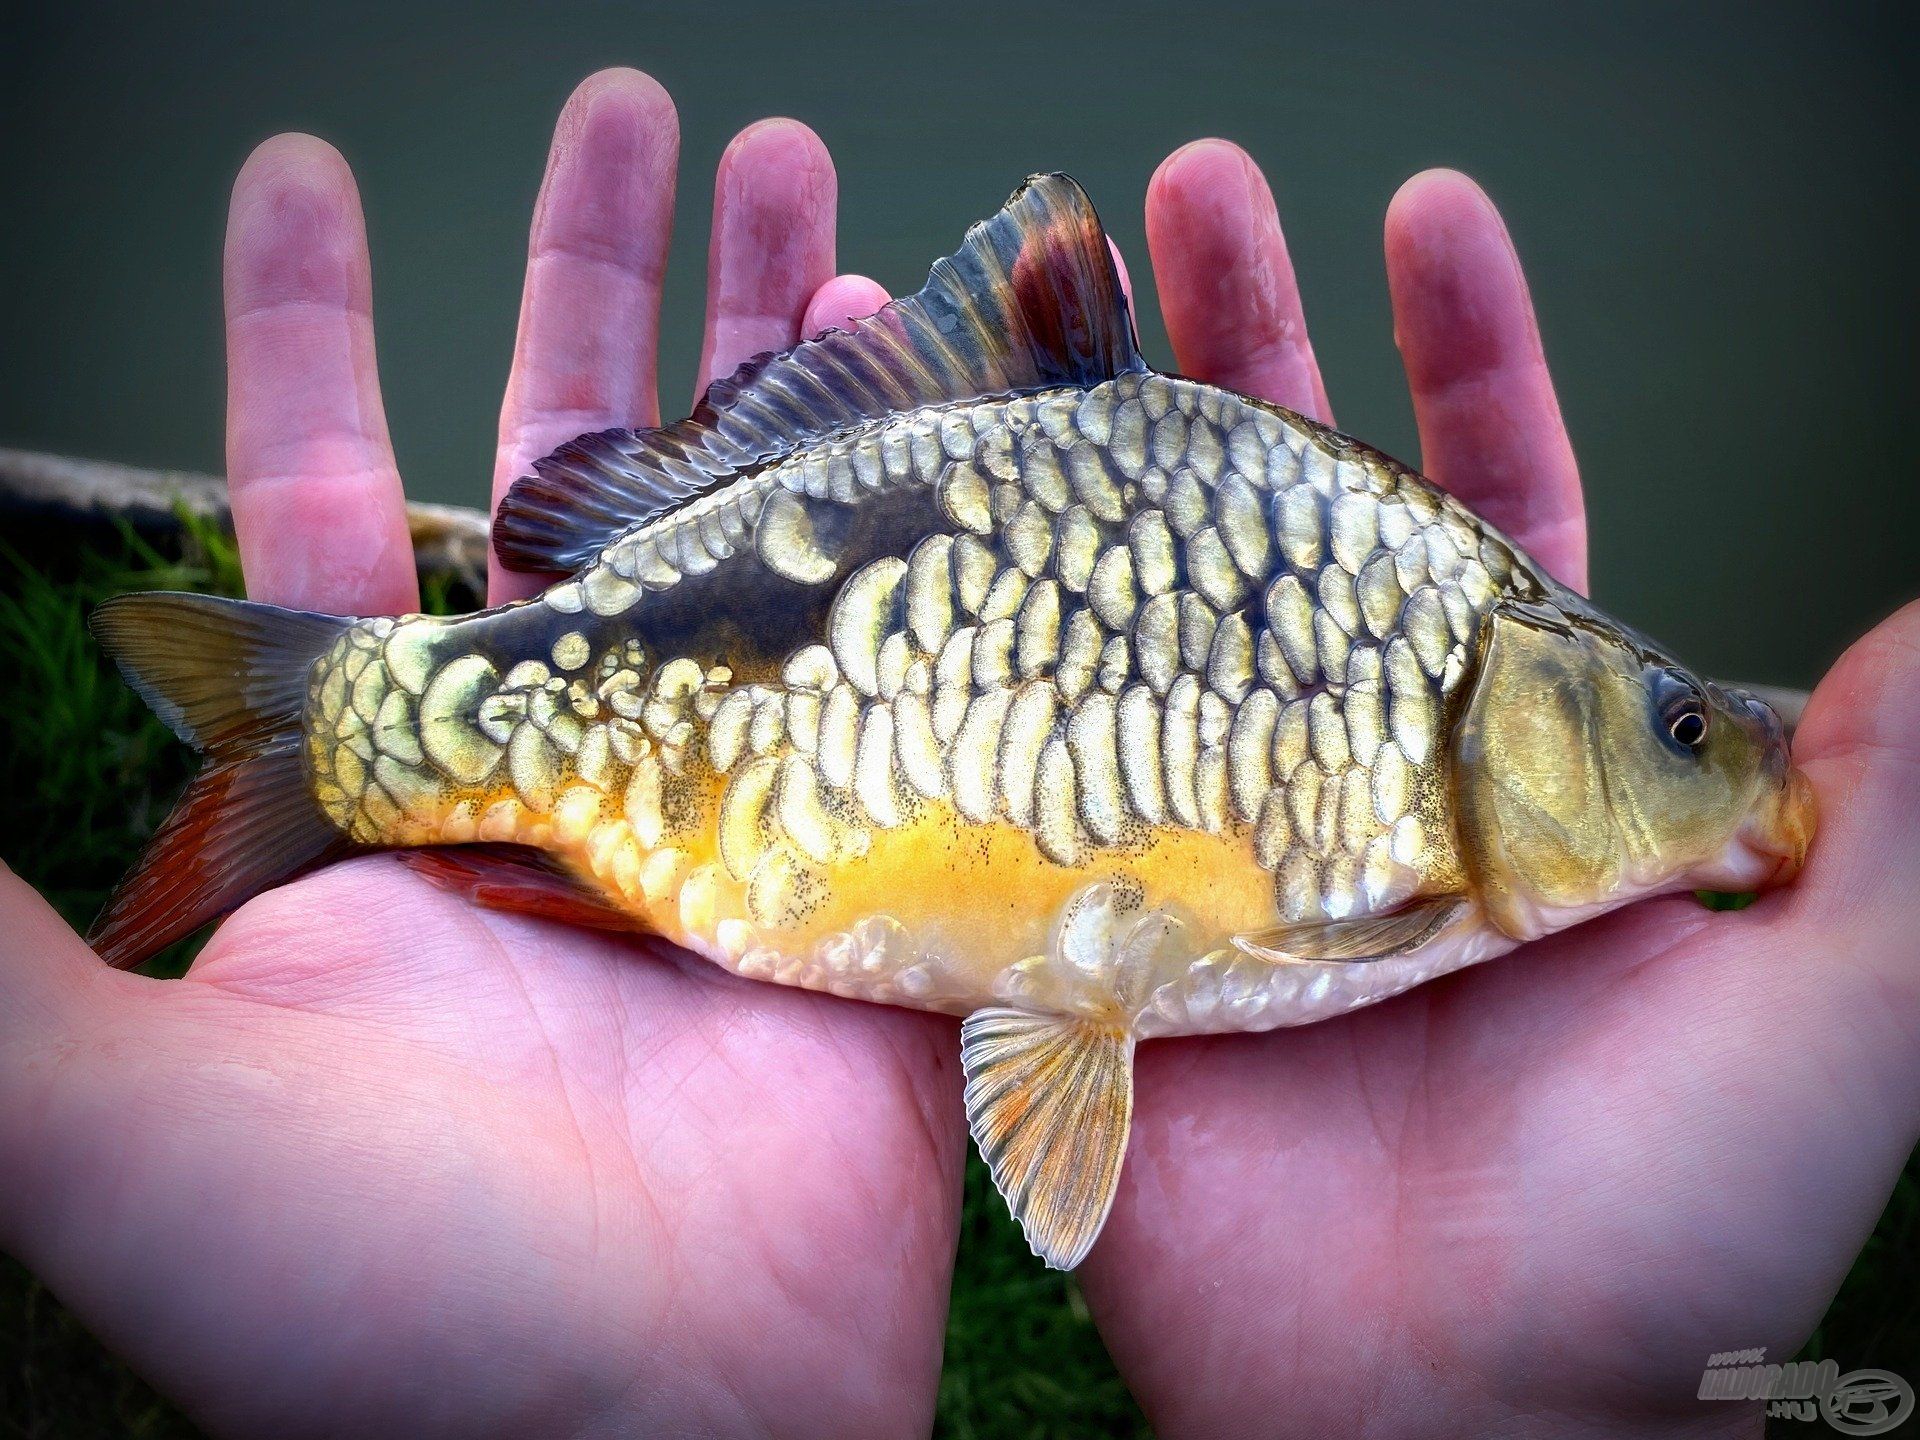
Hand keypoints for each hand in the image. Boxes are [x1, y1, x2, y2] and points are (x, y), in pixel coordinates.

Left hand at [0, 70, 960, 1437]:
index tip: (309, 174)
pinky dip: (938, 508)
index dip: (308, 327)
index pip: (327, 494)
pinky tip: (955, 385)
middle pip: (575, 465)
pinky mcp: (888, 849)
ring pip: (763, 522)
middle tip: (648, 116)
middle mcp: (563, 768)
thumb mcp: (117, 1112)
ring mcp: (740, 795)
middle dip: (603, 277)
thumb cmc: (380, 1303)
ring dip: (782, 352)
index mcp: (385, 789)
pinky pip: (919, 640)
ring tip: (817, 192)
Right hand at [1059, 143, 1918, 1436]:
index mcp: (1512, 752)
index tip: (1418, 208)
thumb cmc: (1667, 1225)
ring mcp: (1206, 840)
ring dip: (1080, 452)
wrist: (1446, 1427)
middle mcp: (1349, 770)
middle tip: (1174, 202)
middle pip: (1276, 512)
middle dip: (1235, 339)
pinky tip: (900, 532)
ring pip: (1129, 605)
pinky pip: (1010, 764)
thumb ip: (1892, 803)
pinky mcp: (1090, 931)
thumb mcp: (1837, 994)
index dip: (1459, 346)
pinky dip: (953, 650)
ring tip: (1012, 303)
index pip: (1488, 498)